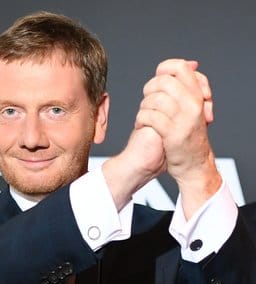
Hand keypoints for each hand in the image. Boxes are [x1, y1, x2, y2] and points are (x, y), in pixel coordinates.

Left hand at [135, 59, 220, 217]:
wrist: (194, 164)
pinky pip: (150, 117)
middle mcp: (193, 104)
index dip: (164, 68)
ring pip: (154, 99)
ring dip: (144, 107)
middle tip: (148, 101)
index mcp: (197, 95)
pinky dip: (141, 120)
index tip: (158, 79)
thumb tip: (191, 63)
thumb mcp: (194, 107)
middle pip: (163, 81)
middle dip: (149, 89)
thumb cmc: (189, 134)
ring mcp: (184, 119)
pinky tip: (142, 125)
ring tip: (145, 115)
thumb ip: (190, 86)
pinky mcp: (173, 134)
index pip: (180, 67)